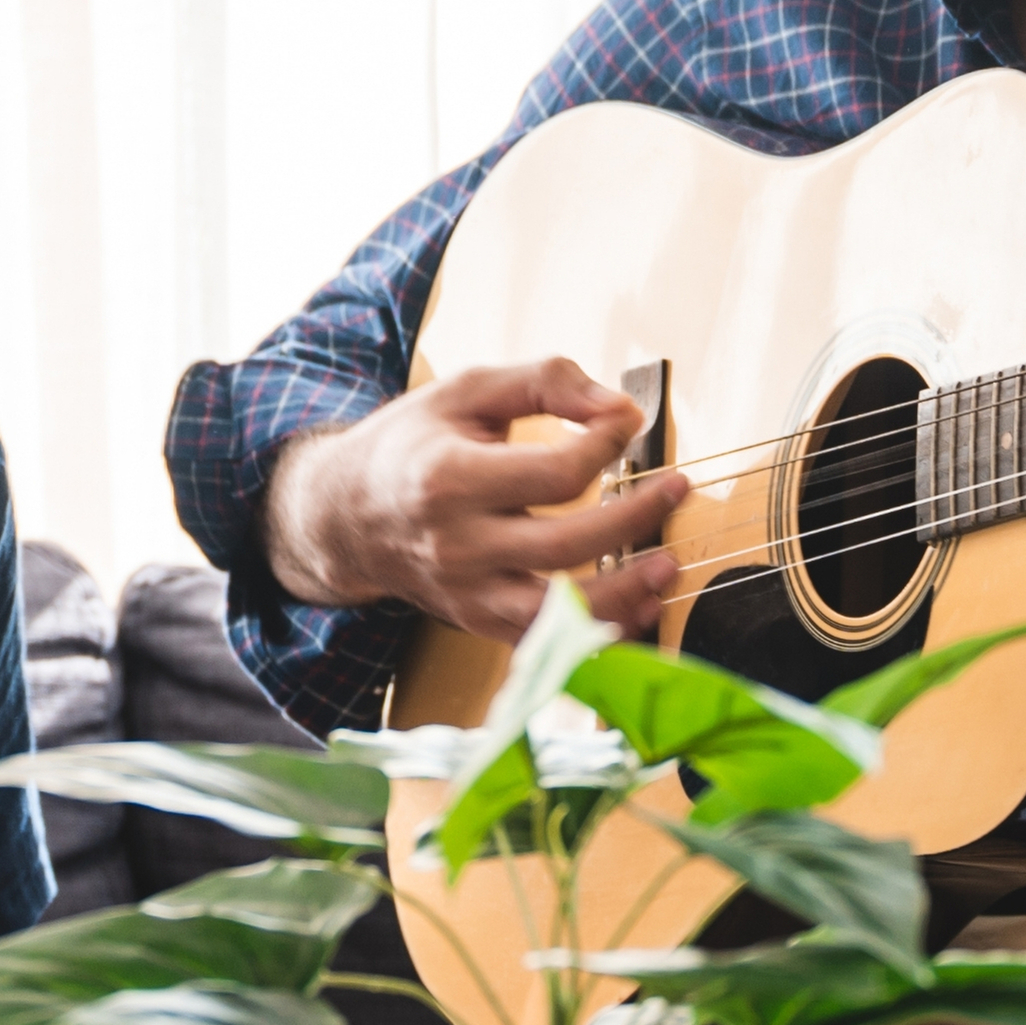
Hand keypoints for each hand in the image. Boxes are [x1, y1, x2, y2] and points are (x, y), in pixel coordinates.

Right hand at [270, 356, 684, 641]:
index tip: (625, 425)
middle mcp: (457, 546)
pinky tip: (639, 606)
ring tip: (667, 564)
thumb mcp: (469, 391)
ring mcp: (467, 593)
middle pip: (567, 545)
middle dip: (635, 518)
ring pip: (559, 612)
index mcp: (450, 480)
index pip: (556, 474)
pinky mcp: (478, 621)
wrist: (348, 515)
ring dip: (626, 593)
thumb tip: (619, 408)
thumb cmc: (414, 445)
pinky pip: (546, 641)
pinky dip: (598, 632)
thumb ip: (546, 382)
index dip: (607, 446)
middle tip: (677, 488)